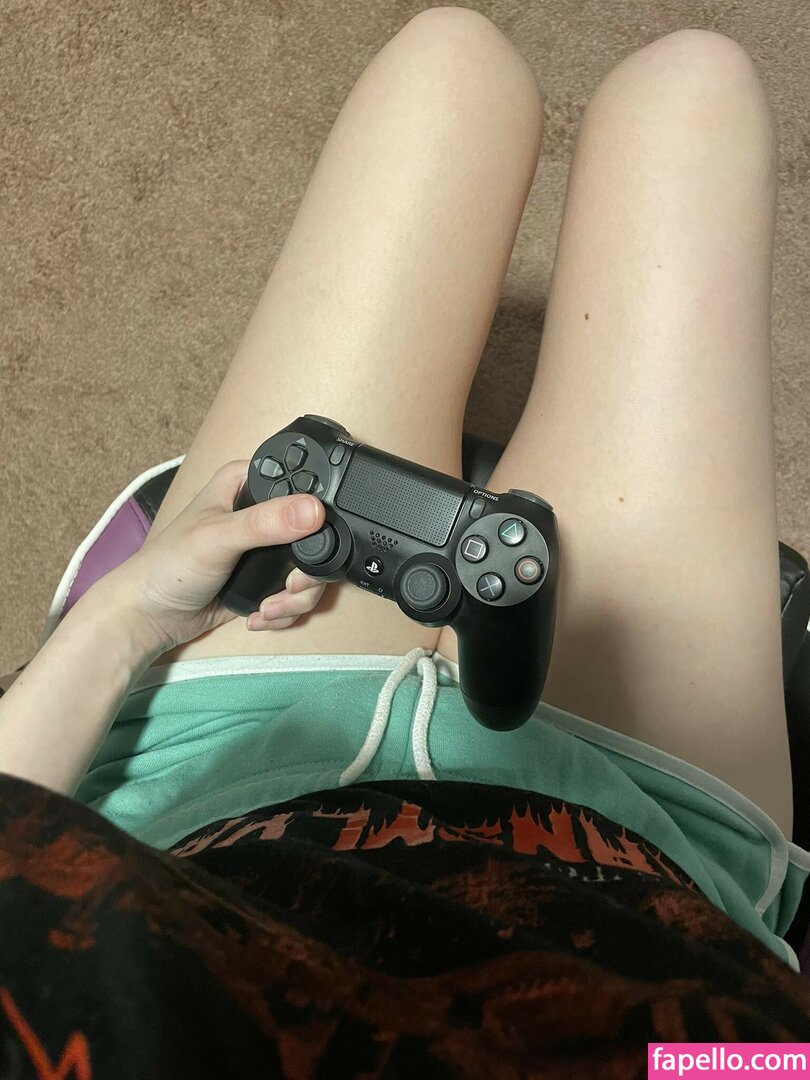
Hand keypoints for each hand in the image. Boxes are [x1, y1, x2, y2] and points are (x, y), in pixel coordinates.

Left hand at [111, 459, 327, 651]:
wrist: (152, 615)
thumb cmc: (168, 565)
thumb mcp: (218, 537)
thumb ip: (265, 522)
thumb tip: (313, 510)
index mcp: (248, 483)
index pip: (302, 483)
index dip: (314, 510)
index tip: (307, 541)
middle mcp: (263, 511)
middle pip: (317, 532)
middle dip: (308, 571)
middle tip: (291, 586)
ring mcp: (268, 547)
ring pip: (312, 569)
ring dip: (296, 597)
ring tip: (268, 608)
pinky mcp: (268, 577)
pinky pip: (298, 593)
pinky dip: (286, 610)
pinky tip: (259, 613)